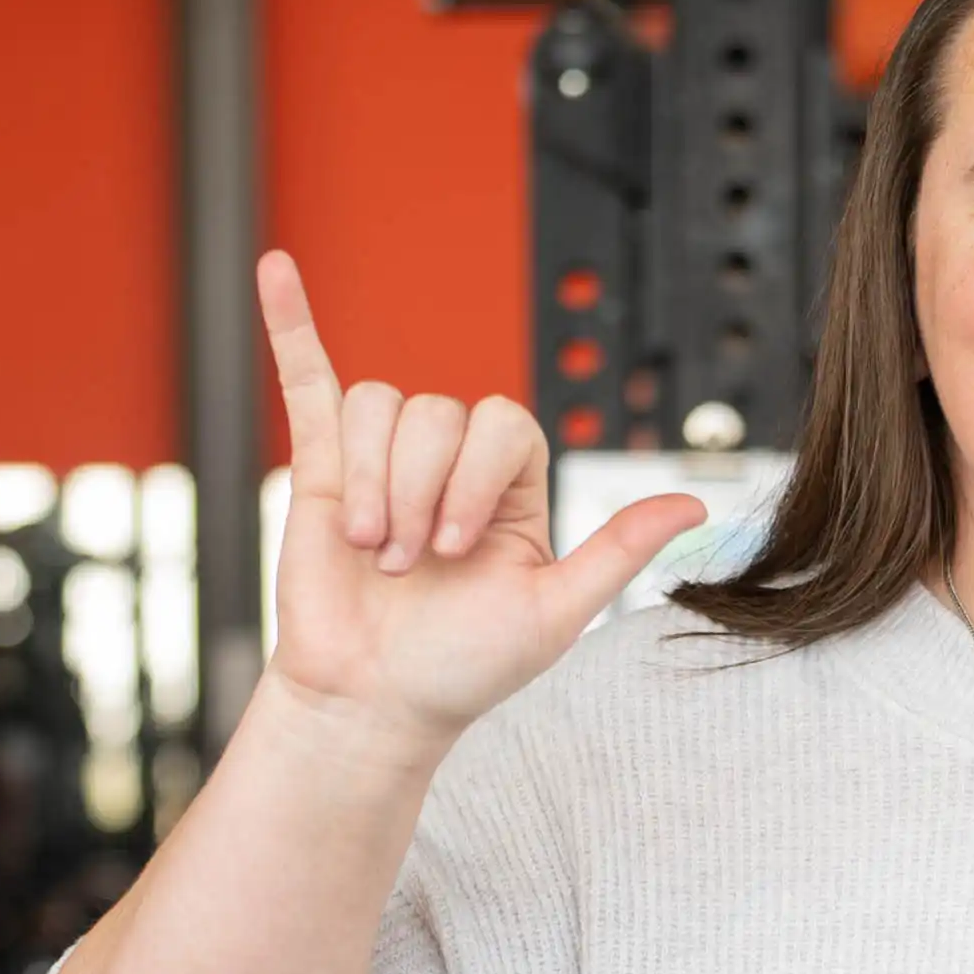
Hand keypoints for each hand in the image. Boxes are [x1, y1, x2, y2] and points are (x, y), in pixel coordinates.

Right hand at [256, 249, 708, 747]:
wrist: (372, 702)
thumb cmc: (461, 668)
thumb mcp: (553, 615)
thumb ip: (617, 553)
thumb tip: (697, 505)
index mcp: (511, 489)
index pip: (504, 425)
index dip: (473, 475)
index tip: (453, 549)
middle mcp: (449, 465)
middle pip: (437, 414)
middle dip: (417, 492)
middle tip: (406, 565)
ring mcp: (382, 460)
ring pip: (379, 407)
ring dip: (369, 480)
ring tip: (367, 547)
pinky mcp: (319, 466)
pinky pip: (308, 379)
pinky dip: (290, 323)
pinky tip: (276, 271)